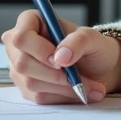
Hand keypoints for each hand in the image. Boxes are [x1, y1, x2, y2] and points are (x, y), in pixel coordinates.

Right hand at [1, 10, 120, 103]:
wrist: (99, 69)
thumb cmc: (93, 48)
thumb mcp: (92, 38)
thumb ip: (78, 41)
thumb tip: (60, 56)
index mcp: (31, 22)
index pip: (21, 37)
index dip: (39, 50)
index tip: (60, 61)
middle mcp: (20, 45)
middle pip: (22, 63)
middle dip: (54, 74)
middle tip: (77, 77)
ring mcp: (20, 68)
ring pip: (31, 83)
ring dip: (63, 87)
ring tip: (87, 86)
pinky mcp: (26, 88)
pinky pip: (39, 97)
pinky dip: (62, 96)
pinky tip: (78, 91)